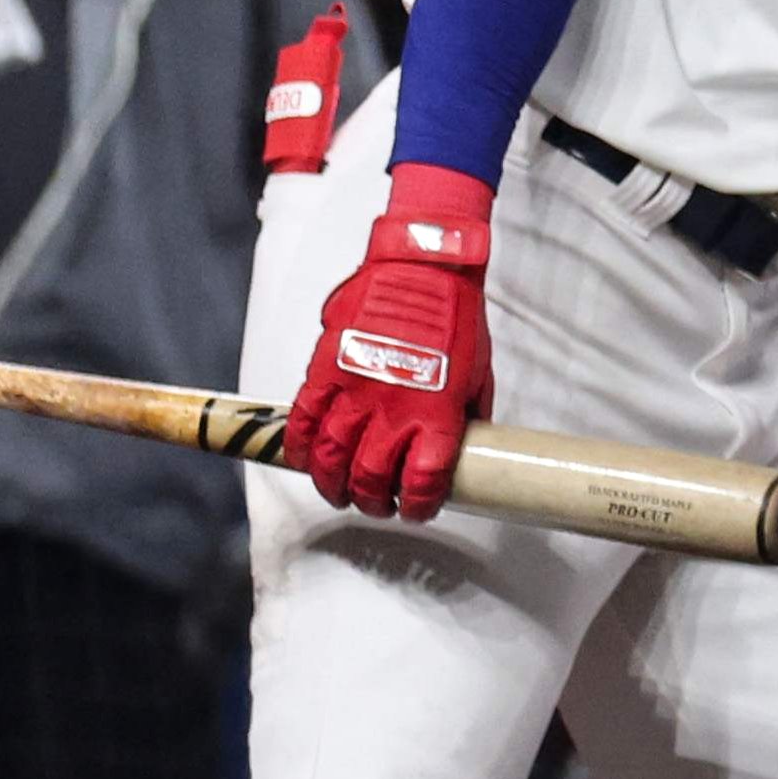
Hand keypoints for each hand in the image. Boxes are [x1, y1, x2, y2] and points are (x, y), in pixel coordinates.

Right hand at [284, 165, 496, 521]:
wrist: (424, 268)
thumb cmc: (458, 318)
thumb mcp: (479, 375)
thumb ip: (467, 415)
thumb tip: (469, 443)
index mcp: (437, 415)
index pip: (420, 481)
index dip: (416, 505)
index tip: (414, 510)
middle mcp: (393, 410)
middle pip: (369, 477)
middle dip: (371, 501)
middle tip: (374, 504)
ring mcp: (355, 391)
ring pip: (329, 457)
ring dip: (330, 483)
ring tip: (337, 491)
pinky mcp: (326, 371)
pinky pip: (302, 419)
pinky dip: (298, 445)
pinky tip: (303, 458)